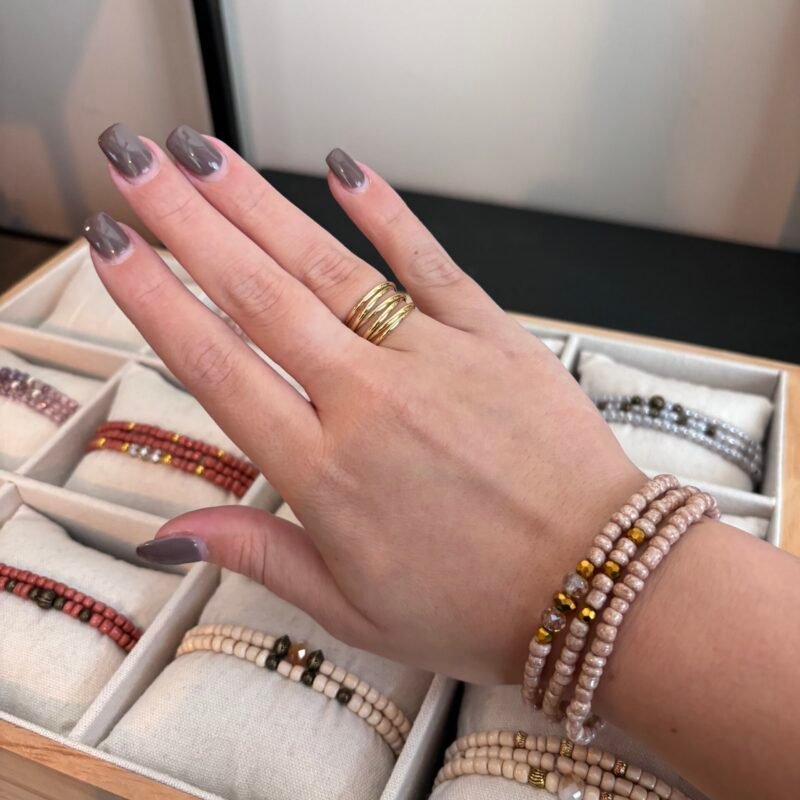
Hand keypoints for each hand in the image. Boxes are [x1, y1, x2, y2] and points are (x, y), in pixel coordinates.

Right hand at [86, 123, 642, 682]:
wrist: (597, 583)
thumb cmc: (479, 606)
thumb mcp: (353, 610)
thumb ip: (260, 556)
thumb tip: (172, 534)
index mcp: (326, 474)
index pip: (217, 368)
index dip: (154, 299)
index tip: (114, 246)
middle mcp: (370, 404)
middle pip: (260, 296)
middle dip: (188, 222)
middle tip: (137, 162)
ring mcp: (434, 361)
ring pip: (329, 267)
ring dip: (259, 205)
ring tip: (203, 154)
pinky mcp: (493, 338)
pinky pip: (430, 262)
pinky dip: (386, 212)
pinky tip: (345, 169)